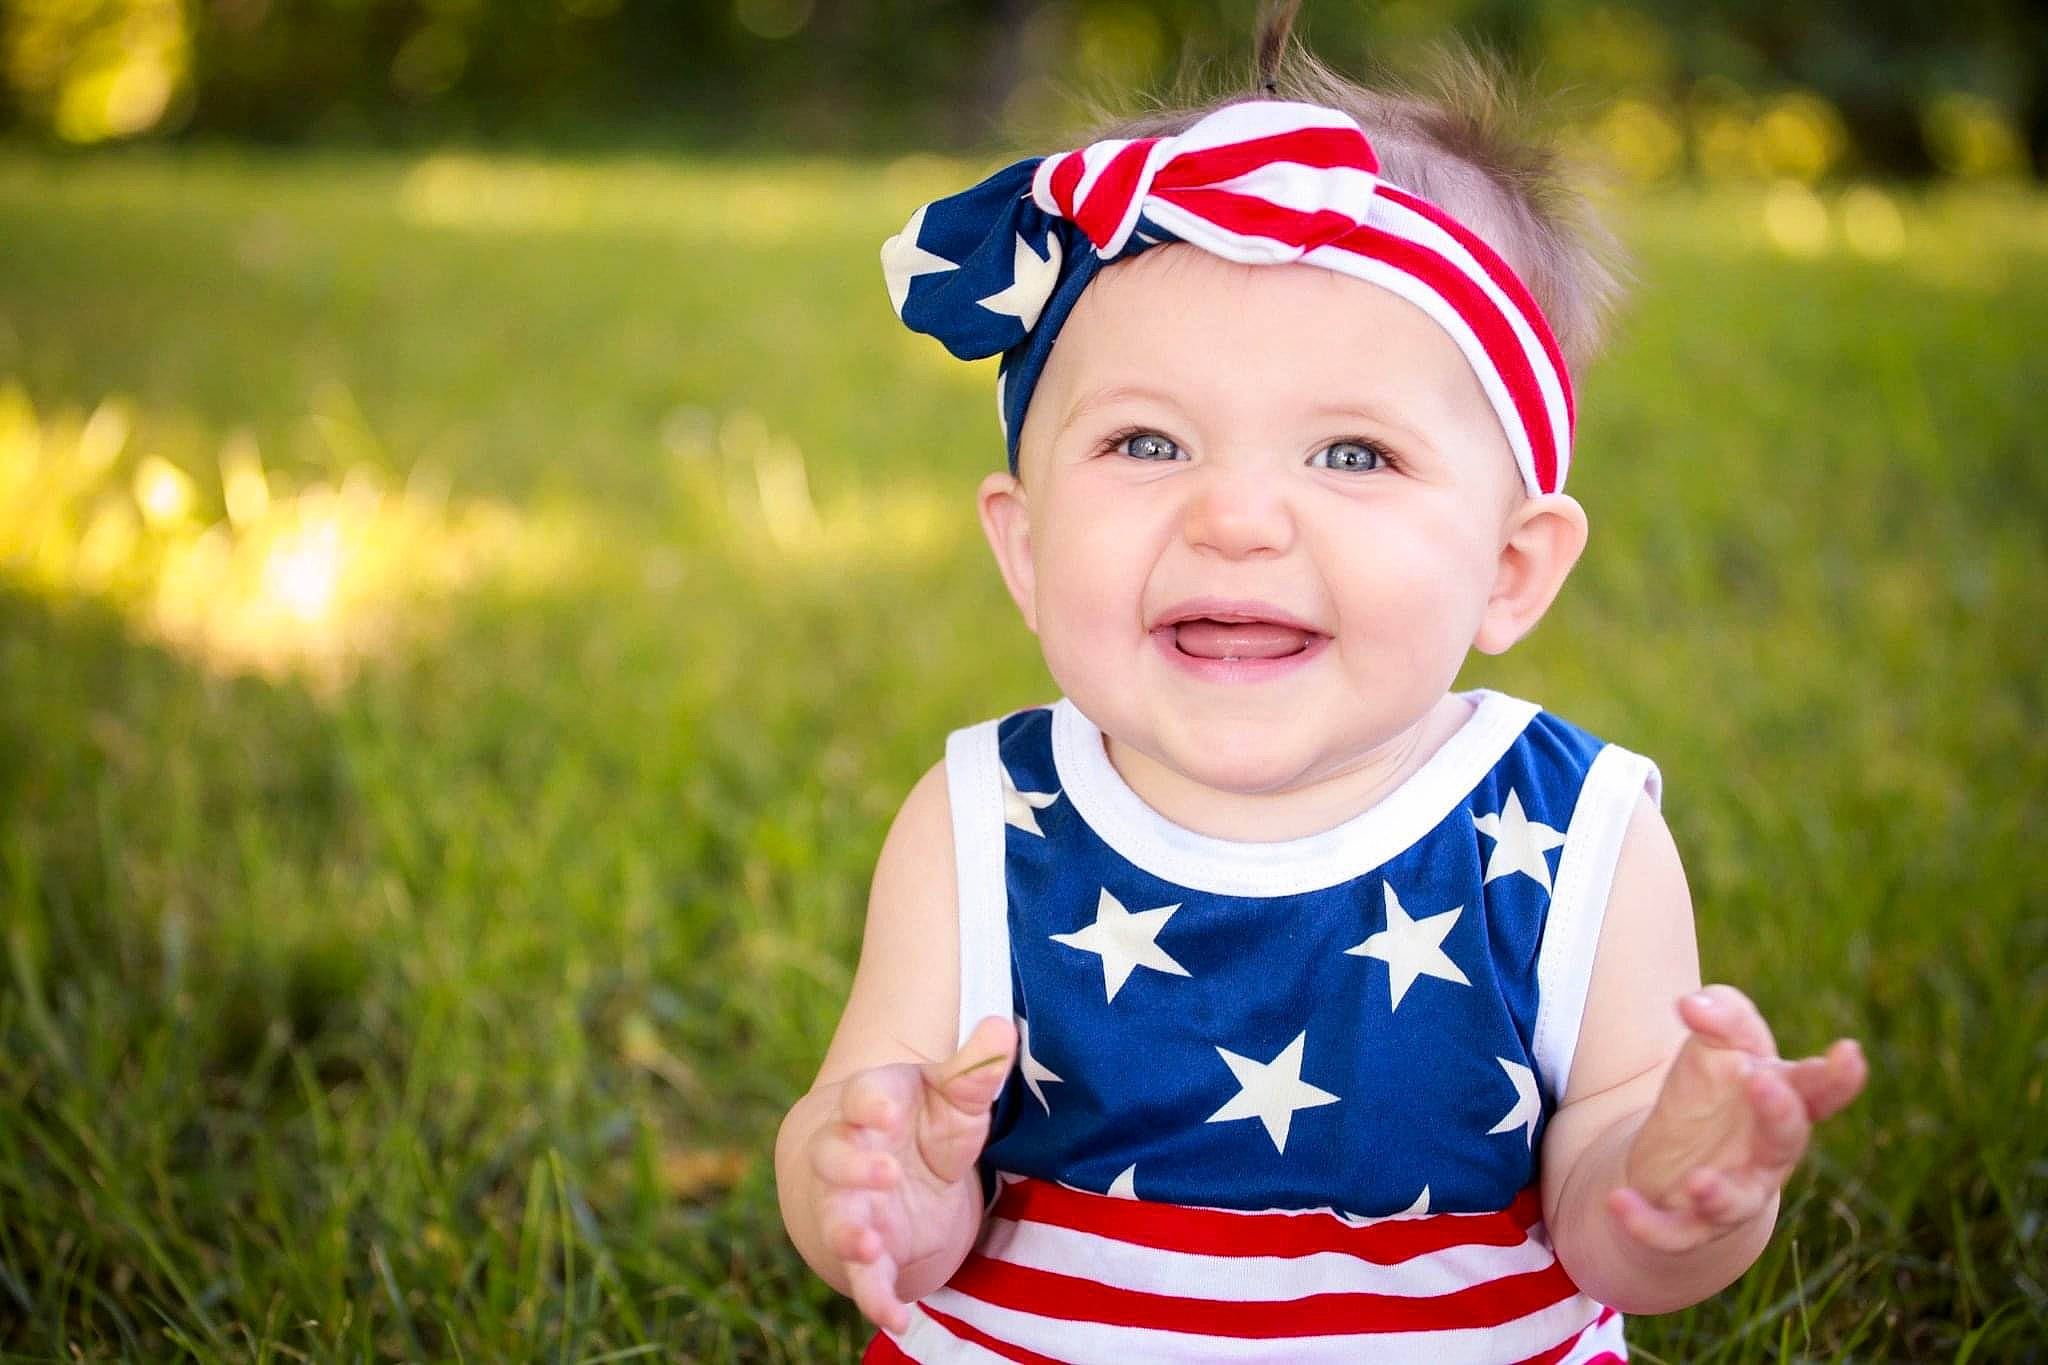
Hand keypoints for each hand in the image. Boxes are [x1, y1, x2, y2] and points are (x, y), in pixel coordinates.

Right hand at [808, 1015, 1017, 1331]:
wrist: (887, 1168)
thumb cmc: (924, 1120)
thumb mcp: (955, 1096)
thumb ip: (974, 1069)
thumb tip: (1001, 1027)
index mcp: (872, 1104)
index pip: (860, 1097)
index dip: (868, 1102)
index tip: (883, 1108)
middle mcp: (849, 1154)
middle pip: (835, 1156)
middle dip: (854, 1165)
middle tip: (884, 1172)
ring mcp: (852, 1205)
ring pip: (837, 1218)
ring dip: (847, 1233)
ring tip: (866, 1245)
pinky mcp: (867, 1249)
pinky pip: (862, 1276)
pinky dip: (874, 1297)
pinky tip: (896, 1316)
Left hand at [1610, 985, 1865, 1254]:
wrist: (1681, 1156)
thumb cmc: (1715, 1088)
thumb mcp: (1718, 1042)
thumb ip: (1719, 1014)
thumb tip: (1692, 1003)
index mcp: (1782, 1101)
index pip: (1816, 1088)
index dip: (1836, 1075)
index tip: (1847, 1051)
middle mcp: (1768, 1153)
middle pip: (1786, 1139)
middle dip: (1780, 1114)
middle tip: (1764, 1080)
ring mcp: (1735, 1191)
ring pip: (1738, 1203)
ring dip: (1720, 1196)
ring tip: (1698, 1181)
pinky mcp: (1692, 1221)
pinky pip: (1674, 1232)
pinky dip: (1647, 1222)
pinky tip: (1618, 1201)